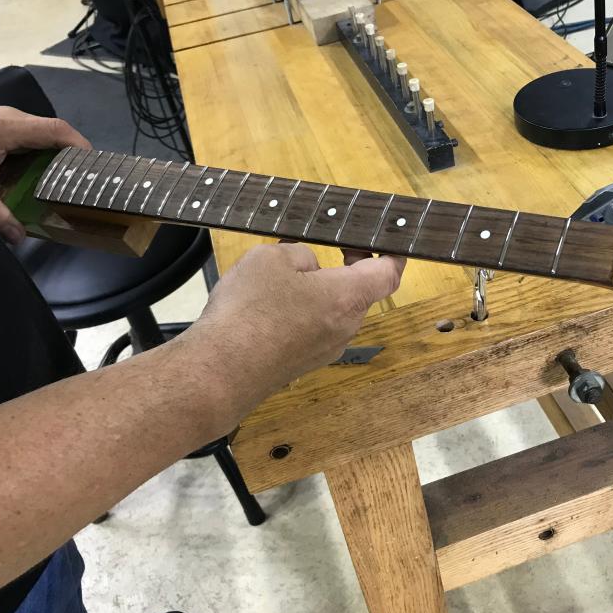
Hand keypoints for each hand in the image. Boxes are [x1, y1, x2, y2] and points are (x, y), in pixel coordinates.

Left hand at [0, 107, 90, 243]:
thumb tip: (17, 237)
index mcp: (10, 127)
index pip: (58, 130)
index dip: (81, 146)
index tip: (95, 168)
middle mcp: (14, 119)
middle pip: (56, 131)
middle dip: (74, 155)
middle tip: (85, 181)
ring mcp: (7, 120)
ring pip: (45, 133)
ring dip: (58, 154)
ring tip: (69, 180)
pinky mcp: (0, 125)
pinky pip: (32, 136)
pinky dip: (43, 152)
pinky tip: (43, 173)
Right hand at [179, 243, 405, 433]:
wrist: (220, 371)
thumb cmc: (249, 311)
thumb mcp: (273, 258)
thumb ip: (302, 255)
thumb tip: (309, 266)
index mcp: (347, 297)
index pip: (389, 274)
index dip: (392, 254)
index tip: (384, 241)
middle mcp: (345, 328)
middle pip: (359, 292)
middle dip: (345, 268)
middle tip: (324, 248)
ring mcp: (326, 350)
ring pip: (334, 311)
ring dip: (319, 291)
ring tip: (283, 277)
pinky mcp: (305, 363)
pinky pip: (314, 329)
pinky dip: (303, 313)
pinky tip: (270, 306)